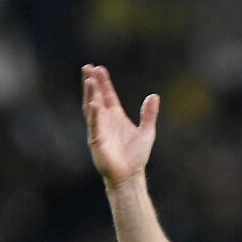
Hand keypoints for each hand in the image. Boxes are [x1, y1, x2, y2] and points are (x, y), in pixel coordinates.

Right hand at [82, 64, 159, 186]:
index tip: (99, 68)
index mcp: (116, 116)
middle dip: (92, 83)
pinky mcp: (97, 141)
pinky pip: (95, 126)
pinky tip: (93, 104)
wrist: (130, 175)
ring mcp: (99, 129)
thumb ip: (149, 114)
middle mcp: (105, 120)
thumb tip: (154, 96)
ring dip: (90, 94)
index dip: (104, 82)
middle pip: (96, 97)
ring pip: (92, 108)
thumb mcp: (147, 132)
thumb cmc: (136, 155)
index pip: (108, 95)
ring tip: (89, 80)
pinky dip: (94, 115)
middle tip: (88, 67)